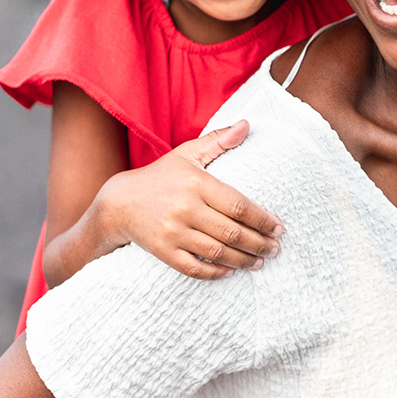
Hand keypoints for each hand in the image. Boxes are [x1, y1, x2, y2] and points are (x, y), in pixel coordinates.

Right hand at [96, 121, 283, 279]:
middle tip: (275, 249)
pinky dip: (216, 273)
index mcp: (196, 184)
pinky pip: (194, 268)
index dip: (262, 219)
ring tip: (260, 262)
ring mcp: (173, 232)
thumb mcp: (187, 154)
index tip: (278, 228)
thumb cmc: (161, 176)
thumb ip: (218, 141)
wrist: (118, 202)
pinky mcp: (163, 252)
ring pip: (217, 253)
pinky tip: (231, 271)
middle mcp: (185, 208)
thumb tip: (247, 125)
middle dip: (258, 243)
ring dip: (243, 260)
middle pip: (232, 232)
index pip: (238, 205)